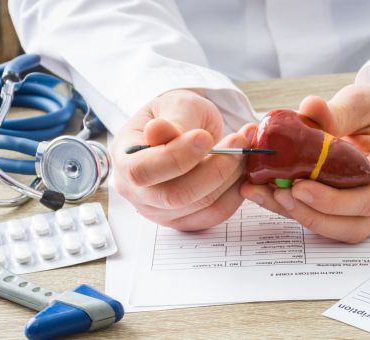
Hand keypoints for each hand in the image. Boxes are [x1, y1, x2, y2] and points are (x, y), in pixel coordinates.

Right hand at [111, 89, 255, 229]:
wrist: (187, 128)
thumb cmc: (176, 115)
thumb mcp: (174, 105)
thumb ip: (172, 120)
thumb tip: (157, 131)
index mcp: (124, 159)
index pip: (142, 171)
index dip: (177, 158)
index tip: (205, 136)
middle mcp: (137, 192)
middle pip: (175, 196)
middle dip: (215, 169)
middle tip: (239, 141)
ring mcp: (160, 211)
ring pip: (202, 205)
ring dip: (232, 176)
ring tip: (244, 147)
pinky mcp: (186, 220)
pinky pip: (216, 214)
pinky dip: (236, 191)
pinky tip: (242, 168)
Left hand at [241, 71, 369, 242]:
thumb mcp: (362, 102)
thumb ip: (338, 111)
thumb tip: (308, 109)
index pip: (369, 199)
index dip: (333, 201)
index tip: (300, 187)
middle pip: (353, 226)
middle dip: (312, 216)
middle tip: (278, 193)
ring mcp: (368, 205)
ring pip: (336, 228)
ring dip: (298, 215)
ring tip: (264, 193)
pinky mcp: (347, 206)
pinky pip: (324, 217)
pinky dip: (295, 208)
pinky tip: (268, 191)